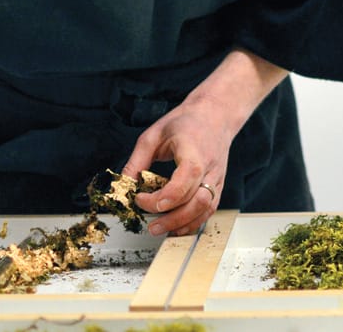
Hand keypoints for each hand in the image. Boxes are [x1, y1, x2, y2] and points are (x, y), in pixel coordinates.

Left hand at [122, 48, 288, 236]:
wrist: (216, 115)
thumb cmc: (186, 122)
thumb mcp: (154, 135)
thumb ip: (137, 161)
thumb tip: (124, 185)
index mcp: (194, 151)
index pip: (184, 181)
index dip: (161, 197)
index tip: (140, 198)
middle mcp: (209, 167)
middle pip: (197, 201)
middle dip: (172, 218)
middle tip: (150, 226)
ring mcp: (217, 178)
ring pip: (205, 209)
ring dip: (183, 223)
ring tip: (160, 229)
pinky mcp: (218, 186)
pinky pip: (209, 210)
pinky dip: (193, 222)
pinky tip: (176, 226)